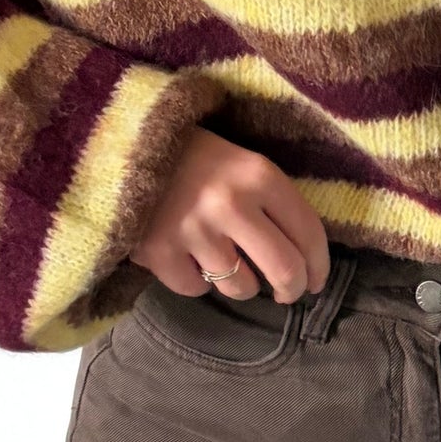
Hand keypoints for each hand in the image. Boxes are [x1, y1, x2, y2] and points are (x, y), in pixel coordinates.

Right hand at [132, 124, 330, 303]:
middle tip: (287, 294)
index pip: (308, 233)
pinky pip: (196, 289)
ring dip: (240, 284)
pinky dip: (195, 280)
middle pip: (284, 270)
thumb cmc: (192, 158)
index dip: (319, 266)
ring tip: (225, 261)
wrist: (121, 147)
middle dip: (292, 289)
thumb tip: (301, 258)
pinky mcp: (160, 252)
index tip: (316, 281)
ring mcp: (194, 230)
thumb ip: (271, 202)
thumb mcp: (241, 164)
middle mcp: (231, 203)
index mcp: (259, 176)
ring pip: (241, 287)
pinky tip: (187, 256)